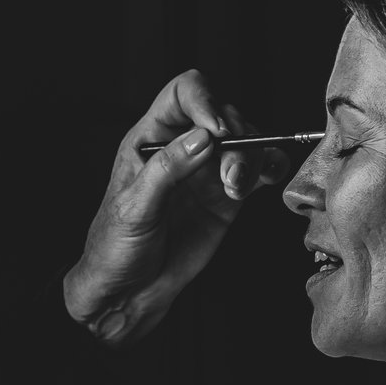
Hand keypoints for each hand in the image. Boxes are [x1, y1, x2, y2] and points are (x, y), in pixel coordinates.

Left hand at [63, 71, 290, 347]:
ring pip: (246, 141)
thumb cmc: (116, 247)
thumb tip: (203, 136)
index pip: (183, 93)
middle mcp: (183, 147)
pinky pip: (258, 170)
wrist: (129, 291)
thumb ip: (167, 169)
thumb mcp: (134, 207)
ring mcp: (207, 171)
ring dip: (253, 158)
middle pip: (224, 115)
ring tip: (236, 190)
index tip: (218, 131)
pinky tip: (265, 181)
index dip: (205, 101)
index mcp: (150, 138)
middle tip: (230, 176)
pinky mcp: (227, 196)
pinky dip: (270, 169)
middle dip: (236, 139)